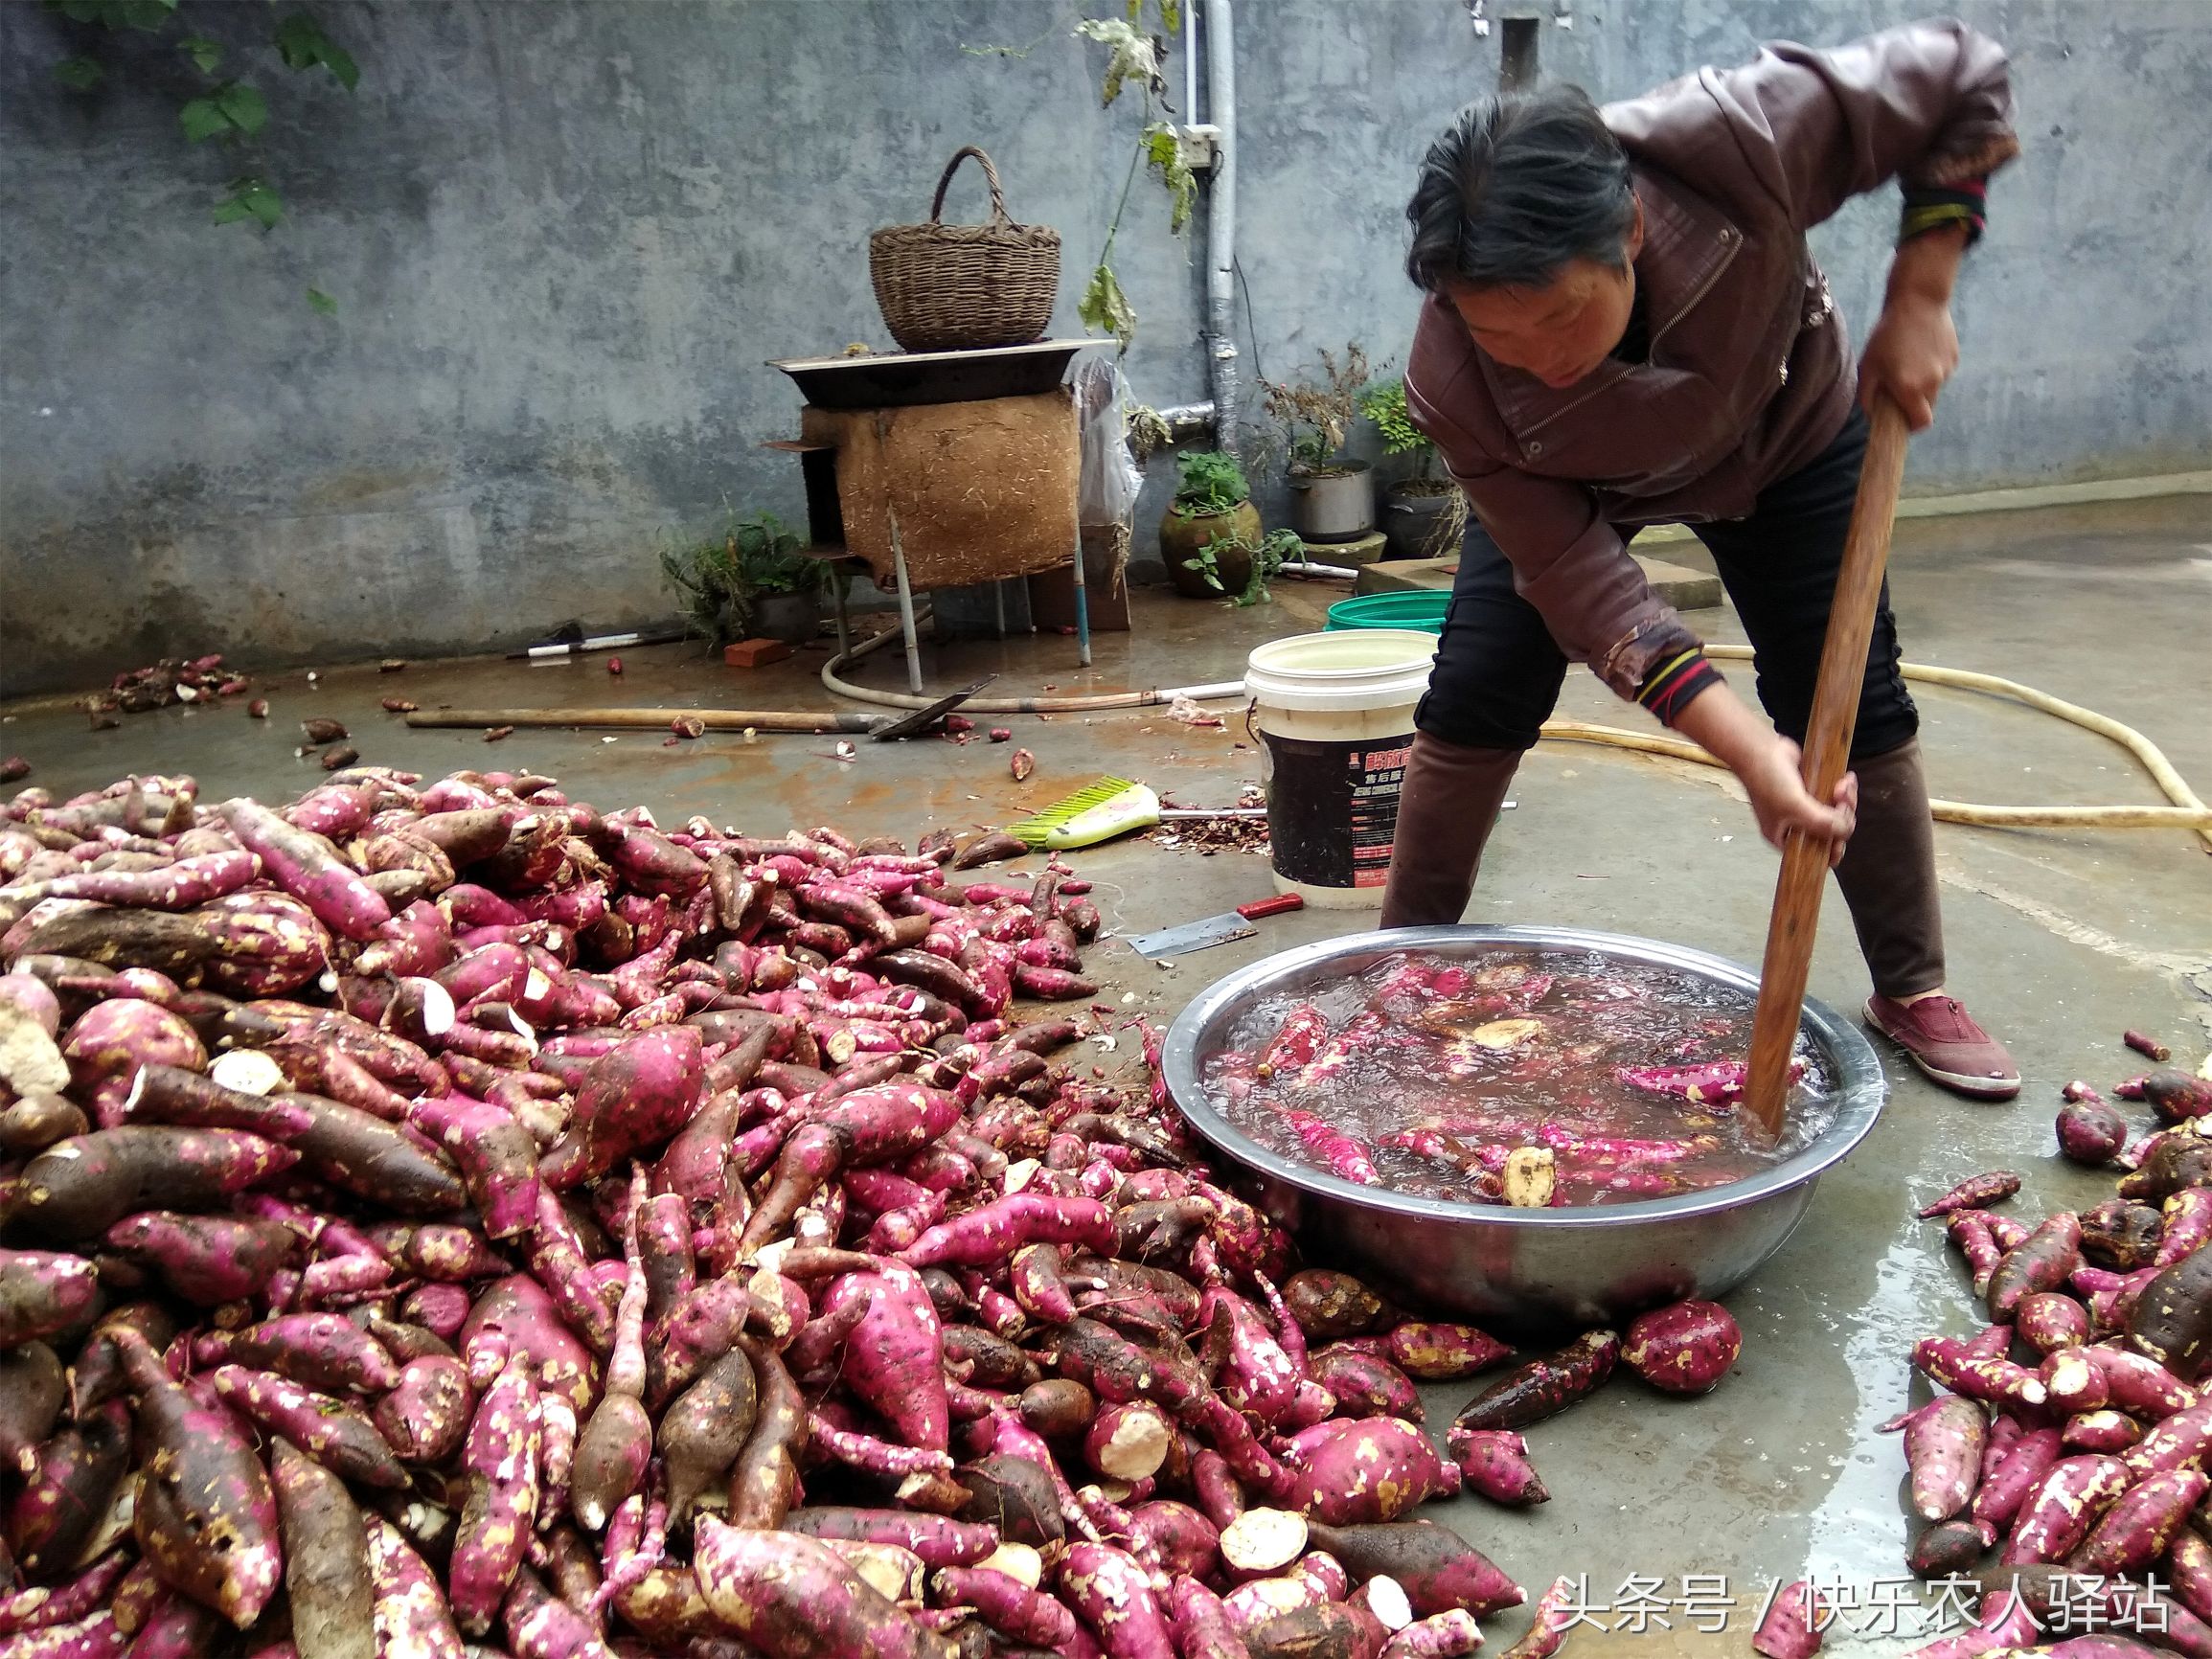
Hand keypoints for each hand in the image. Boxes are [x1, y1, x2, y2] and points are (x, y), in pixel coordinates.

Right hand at [1739, 735, 1857, 866]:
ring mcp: (1804, 807)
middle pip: (1831, 833)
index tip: (1841, 836)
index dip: (1832, 849)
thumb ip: (1822, 823)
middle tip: (1842, 802)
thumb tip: (1846, 831)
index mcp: (1784, 838)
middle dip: (1843, 817)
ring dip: (1847, 801)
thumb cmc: (1767, 780)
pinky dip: (1844, 790)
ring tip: (1843, 786)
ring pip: (1837, 814)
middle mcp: (1795, 825)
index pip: (1815, 855)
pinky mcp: (1812, 790)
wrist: (1759, 749)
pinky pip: (1835, 797)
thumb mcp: (1795, 808)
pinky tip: (1846, 779)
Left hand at [1861, 224, 1967, 431]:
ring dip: (1922, 385)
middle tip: (1899, 389)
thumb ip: (1868, 397)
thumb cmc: (1887, 335)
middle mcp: (1933, 382)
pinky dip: (1932, 369)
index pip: (1920, 423)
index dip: (1911, 426)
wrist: (1918, 301)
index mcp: (1910, 388)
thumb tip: (1871, 417)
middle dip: (1914, 405)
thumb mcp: (1869, 366)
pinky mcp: (1955, 357)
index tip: (1902, 420)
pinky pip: (1942, 372)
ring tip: (1908, 362)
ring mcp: (1947, 370)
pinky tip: (1920, 350)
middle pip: (1927, 408)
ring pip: (1935, 389)